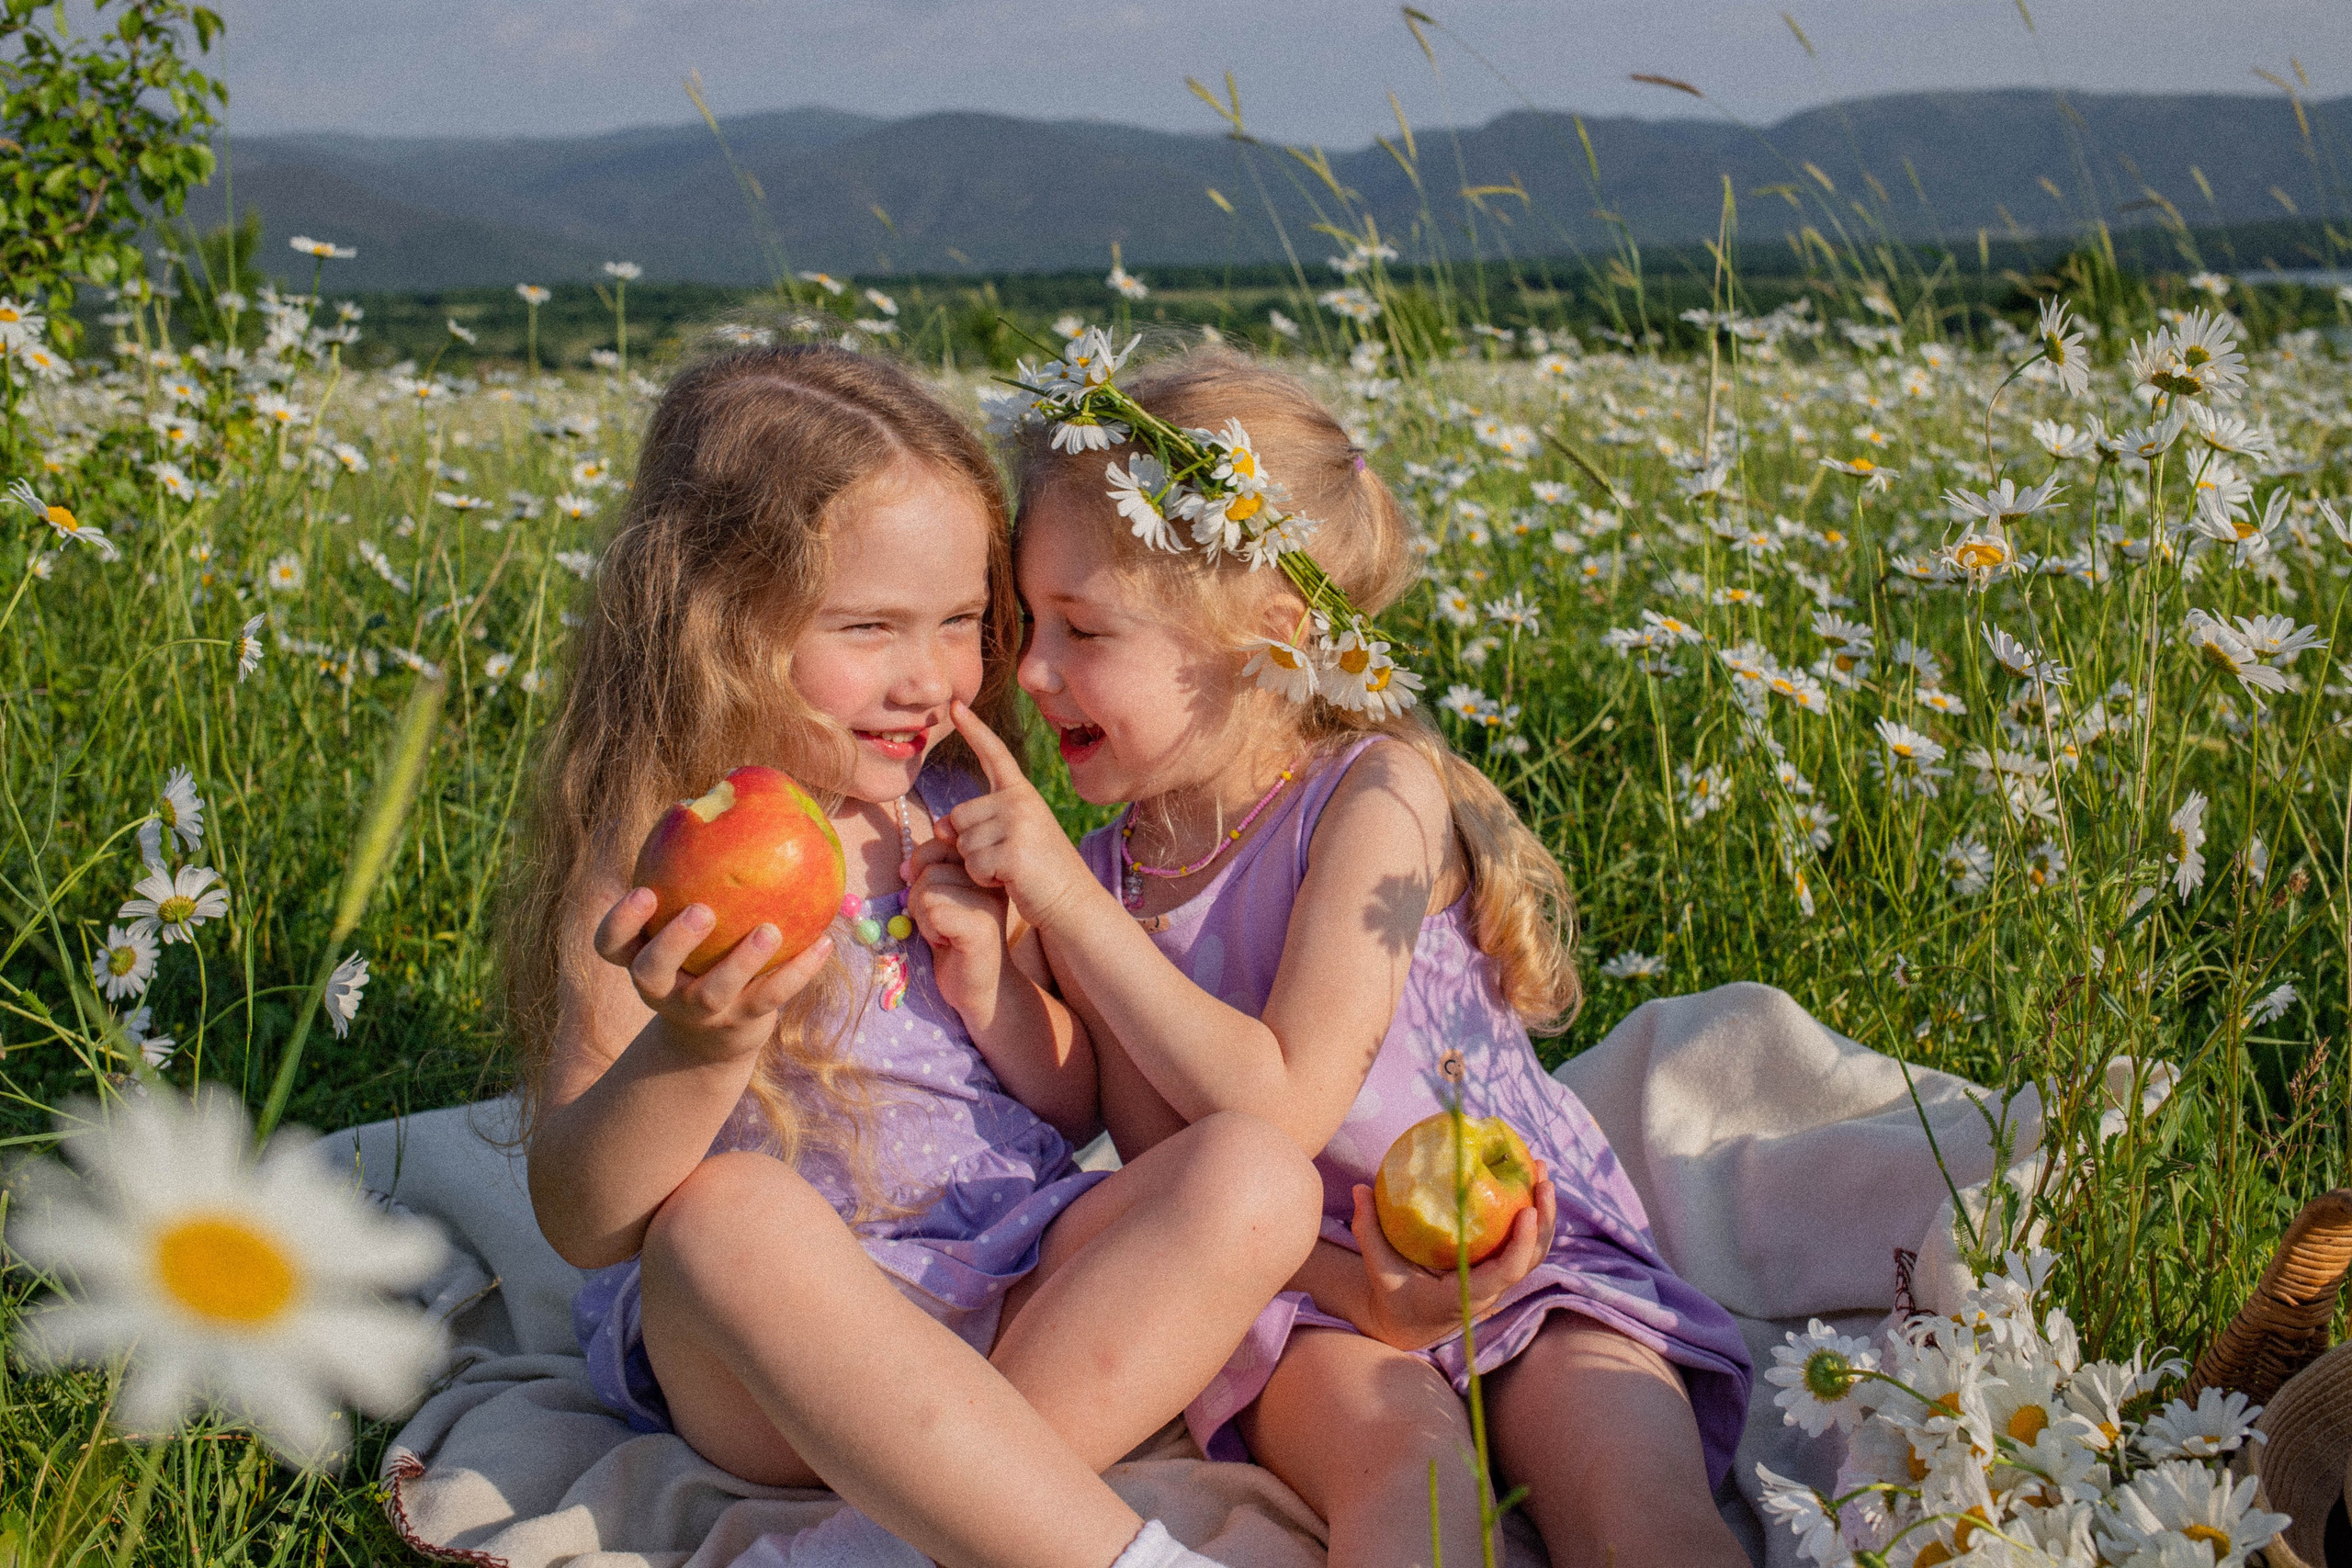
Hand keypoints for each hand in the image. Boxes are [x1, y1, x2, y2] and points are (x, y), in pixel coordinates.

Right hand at [592, 887, 832, 1064]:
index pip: (610, 944)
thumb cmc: (702, 947)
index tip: (645, 891)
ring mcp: (700, 1012)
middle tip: (702, 911)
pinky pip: (771, 997)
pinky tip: (825, 942)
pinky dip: (798, 971)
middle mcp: (661, 989)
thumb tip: (726, 788)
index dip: (621, 921)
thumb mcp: (686, 914)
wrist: (719, 1030)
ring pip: (713, 994)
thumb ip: (694, 868)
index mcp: (640, 957)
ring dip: (741, 962)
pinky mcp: (742, 1022)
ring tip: (770, 930)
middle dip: (673, 943)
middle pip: (651, 972)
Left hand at [906, 832, 1009, 1029]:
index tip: (936, 899)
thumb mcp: (939, 900)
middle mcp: (989, 879)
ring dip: (924, 917)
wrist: (980, 988)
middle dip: (920, 898)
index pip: (937, 845)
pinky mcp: (980, 926)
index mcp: (980, 867)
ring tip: (945, 933)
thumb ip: (927, 874)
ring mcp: (988, 901)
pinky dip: (929, 931)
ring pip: (928, 891)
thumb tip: (905, 866)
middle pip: (929, 868)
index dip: (922, 871)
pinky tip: (947, 943)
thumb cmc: (955, 943)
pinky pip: (933, 913)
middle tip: (941, 922)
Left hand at [932, 701, 1098, 935]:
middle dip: (969, 845)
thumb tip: (941, 826)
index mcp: (1021, 793)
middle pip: (958, 816)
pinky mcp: (1014, 851)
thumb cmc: (1036, 872)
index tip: (955, 705)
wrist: (1072, 901)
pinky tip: (1010, 881)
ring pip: (962, 843)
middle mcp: (1020, 801)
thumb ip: (975, 826)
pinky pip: (973, 865)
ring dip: (977, 866)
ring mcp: (1018, 824)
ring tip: (1009, 871)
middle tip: (1004, 859)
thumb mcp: (1006, 840)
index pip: (994, 754)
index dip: (973, 729)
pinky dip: (984, 880)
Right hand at [1343, 1162, 1557, 1351]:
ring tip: (1541, 1171)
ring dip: (1544, 1213)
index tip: (1526, 1210)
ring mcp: (1498, 1281)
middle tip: (1542, 1177)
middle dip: (1543, 1219)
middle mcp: (1491, 1290)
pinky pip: (1522, 1244)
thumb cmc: (1395, 1296)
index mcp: (1467, 1296)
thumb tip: (1361, 1189)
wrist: (1410, 1323)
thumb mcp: (1379, 1270)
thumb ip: (1369, 1231)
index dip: (1521, 1244)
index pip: (1506, 1273)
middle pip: (1531, 1258)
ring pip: (1534, 1251)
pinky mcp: (1498, 1269)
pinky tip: (1526, 1185)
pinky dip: (1531, 1217)